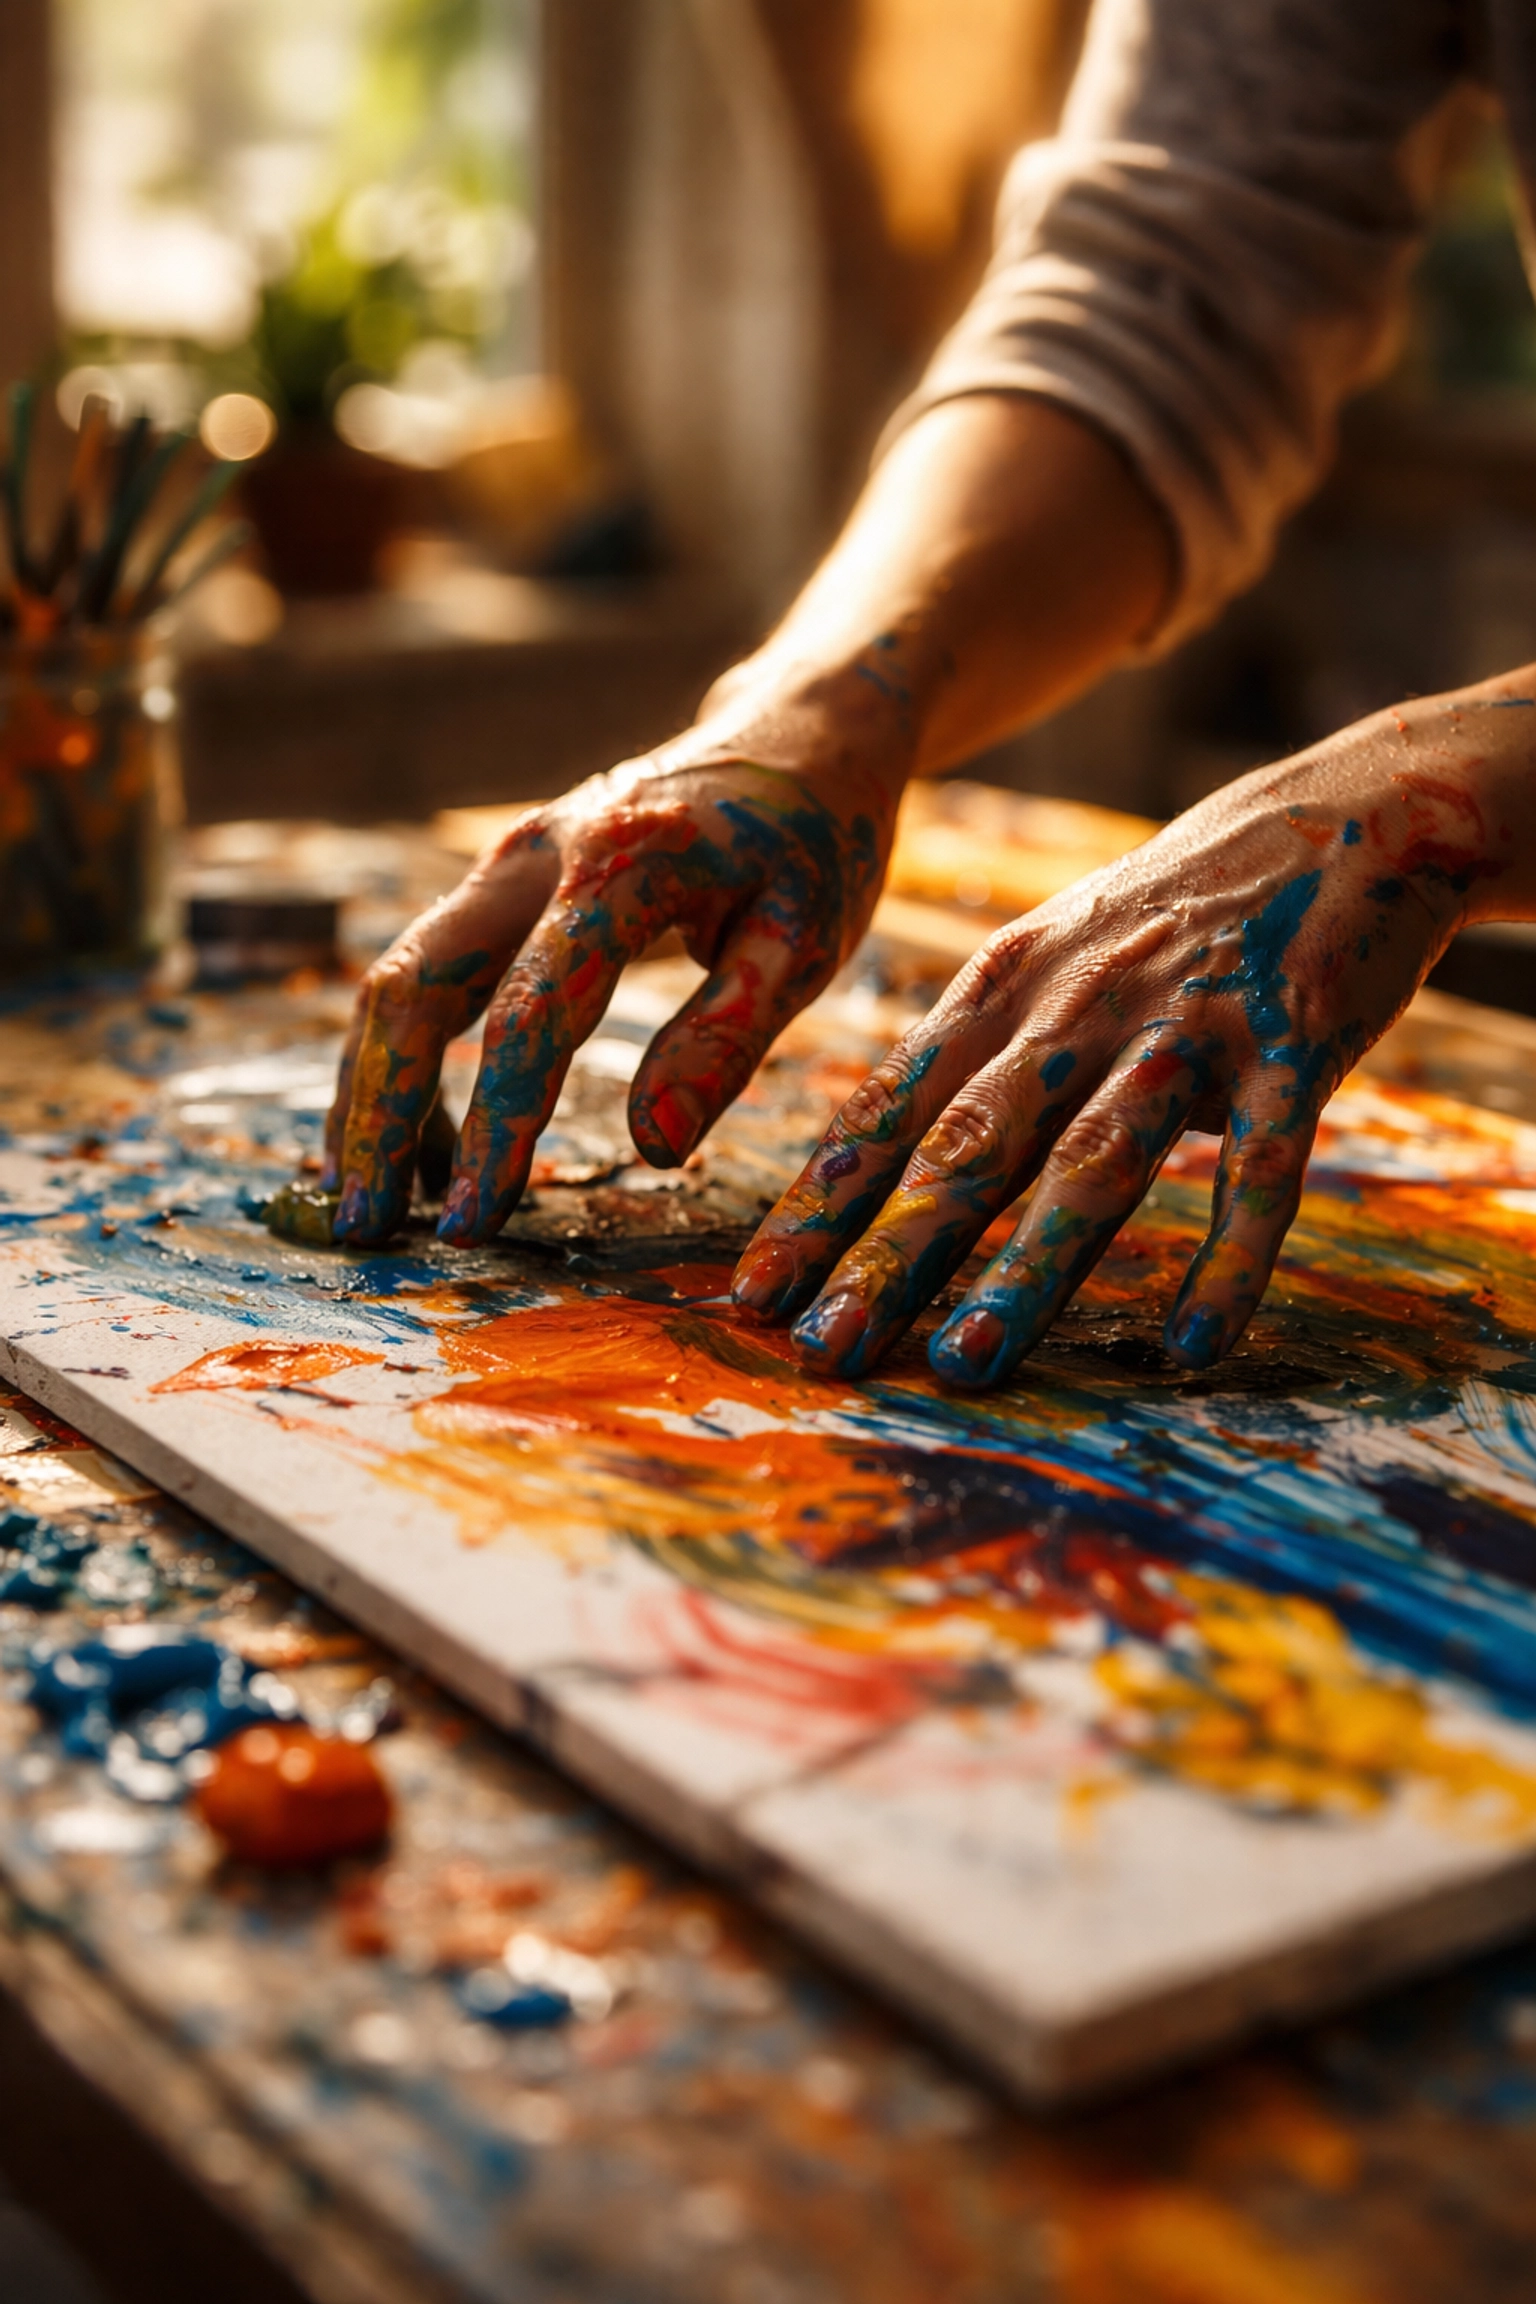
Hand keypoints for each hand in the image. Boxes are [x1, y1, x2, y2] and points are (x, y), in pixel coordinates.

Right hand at [324, 668, 902, 1245]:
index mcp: (620, 864)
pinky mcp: (501, 884)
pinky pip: (428, 972)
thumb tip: (655, 1150)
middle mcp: (536, 852)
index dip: (497, 1128)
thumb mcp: (804, 942)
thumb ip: (726, 1040)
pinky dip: (407, 1059)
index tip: (474, 1225)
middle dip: (378, 1112)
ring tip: (373, 1203)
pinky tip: (422, 1145)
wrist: (796, 736)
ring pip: (400, 979)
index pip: (532, 1015)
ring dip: (372, 1091)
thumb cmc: (812, 845)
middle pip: (413, 985)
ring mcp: (506, 863)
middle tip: (366, 1227)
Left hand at [732, 681, 1535, 1384]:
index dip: (821, 1204)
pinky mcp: (1295, 1048)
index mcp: (1004, 988)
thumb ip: (979, 1056)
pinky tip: (1193, 1344)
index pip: (890, 1109)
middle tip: (823, 1348)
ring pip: (1093, 1161)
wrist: (1343, 815)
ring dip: (1026, 1269)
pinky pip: (1261, 1171)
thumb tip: (882, 1166)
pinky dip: (1228, 1260)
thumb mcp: (1051, 960)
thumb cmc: (1169, 915)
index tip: (755, 1291)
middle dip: (888, 1254)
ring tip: (965, 1362)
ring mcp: (1187, 1027)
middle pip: (969, 1146)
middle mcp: (1079, 1006)